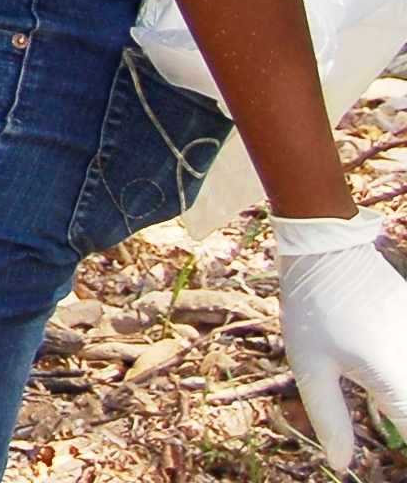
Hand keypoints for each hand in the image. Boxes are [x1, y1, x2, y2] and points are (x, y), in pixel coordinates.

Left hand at [277, 213, 406, 471]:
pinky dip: (401, 367)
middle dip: (405, 419)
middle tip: (380, 409)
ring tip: (378, 390)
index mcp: (395, 376)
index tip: (396, 448)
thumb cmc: (313, 307)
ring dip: (402, 396)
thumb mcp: (310, 366)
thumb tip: (340, 463)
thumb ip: (330, 418)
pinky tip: (381, 372)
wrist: (328, 247)